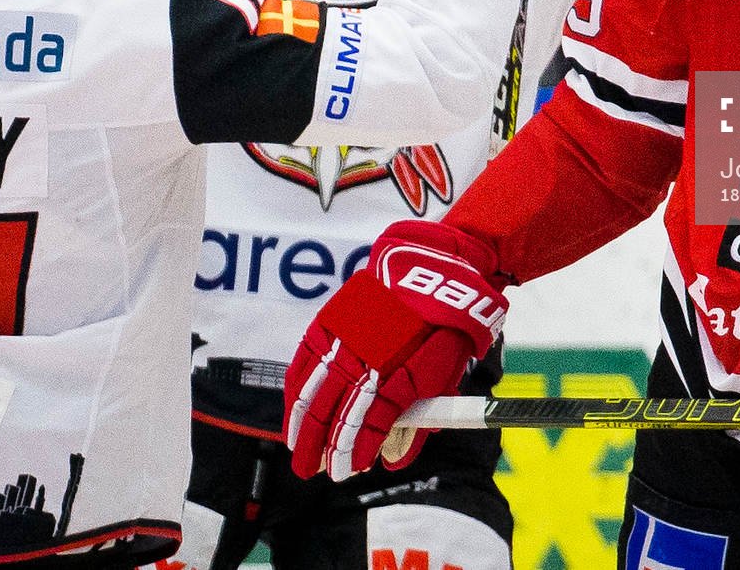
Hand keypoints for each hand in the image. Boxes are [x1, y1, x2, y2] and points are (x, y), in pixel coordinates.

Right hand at [284, 220, 505, 479]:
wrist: (435, 267)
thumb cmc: (445, 327)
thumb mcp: (445, 375)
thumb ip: (419, 419)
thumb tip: (394, 460)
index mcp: (404, 365)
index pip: (373, 420)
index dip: (357, 449)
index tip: (352, 470)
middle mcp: (371, 351)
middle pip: (337, 408)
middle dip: (322, 446)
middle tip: (312, 473)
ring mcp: (348, 333)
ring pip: (317, 386)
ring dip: (303, 423)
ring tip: (297, 450)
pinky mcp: (334, 317)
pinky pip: (307, 356)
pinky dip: (298, 386)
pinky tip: (294, 407)